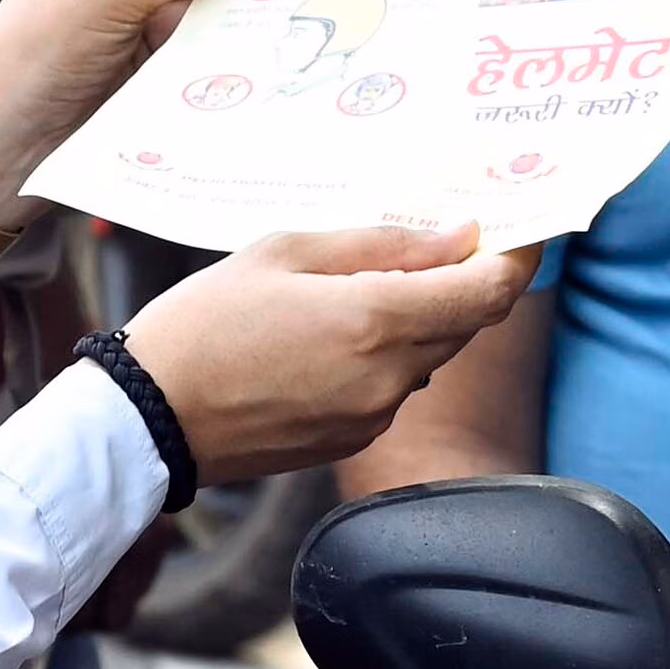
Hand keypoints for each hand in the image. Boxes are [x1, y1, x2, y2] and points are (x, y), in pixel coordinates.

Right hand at [120, 216, 538, 478]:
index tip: (523, 228)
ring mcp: (373, 416)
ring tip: (370, 280)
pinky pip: (394, 386)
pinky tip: (337, 331)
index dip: (518, 257)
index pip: (489, 291)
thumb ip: (382, 244)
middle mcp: (389, 377)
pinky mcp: (350, 440)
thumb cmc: (206, 320)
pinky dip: (388, 354)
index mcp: (376, 320)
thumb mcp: (284, 252)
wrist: (147, 418)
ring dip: (423, 318)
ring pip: (431, 355)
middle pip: (467, 323)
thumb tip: (460, 238)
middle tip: (443, 238)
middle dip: (465, 281)